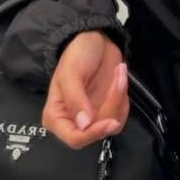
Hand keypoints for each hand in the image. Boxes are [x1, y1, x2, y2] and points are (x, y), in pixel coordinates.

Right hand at [42, 30, 129, 149]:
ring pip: (113, 123)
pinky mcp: (107, 111)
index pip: (74, 139)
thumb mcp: (71, 73)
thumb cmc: (77, 54)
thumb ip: (75, 99)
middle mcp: (73, 122)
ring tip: (118, 73)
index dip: (93, 134)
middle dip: (111, 105)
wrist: (95, 40)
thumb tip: (84, 125)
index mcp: (56, 116)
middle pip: (98, 131)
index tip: (110, 122)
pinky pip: (121, 115)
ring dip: (120, 98)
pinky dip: (124, 98)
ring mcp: (92, 117)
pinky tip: (119, 79)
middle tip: (118, 78)